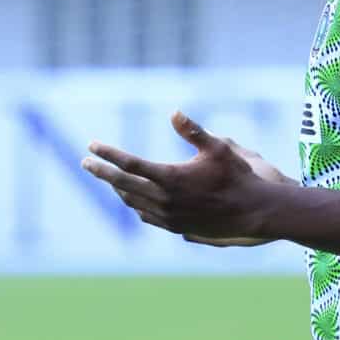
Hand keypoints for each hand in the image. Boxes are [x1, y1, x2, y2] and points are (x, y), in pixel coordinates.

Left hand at [83, 111, 284, 246]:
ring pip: (132, 202)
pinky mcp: (177, 227)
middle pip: (122, 184)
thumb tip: (173, 112)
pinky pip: (146, 216)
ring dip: (117, 188)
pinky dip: (135, 204)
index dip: (108, 153)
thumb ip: (193, 131)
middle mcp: (165, 200)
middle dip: (102, 172)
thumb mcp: (218, 147)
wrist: (254, 212)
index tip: (92, 145)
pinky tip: (133, 198)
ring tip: (109, 178)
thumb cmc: (238, 176)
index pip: (129, 164)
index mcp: (171, 178)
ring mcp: (169, 216)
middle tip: (85, 162)